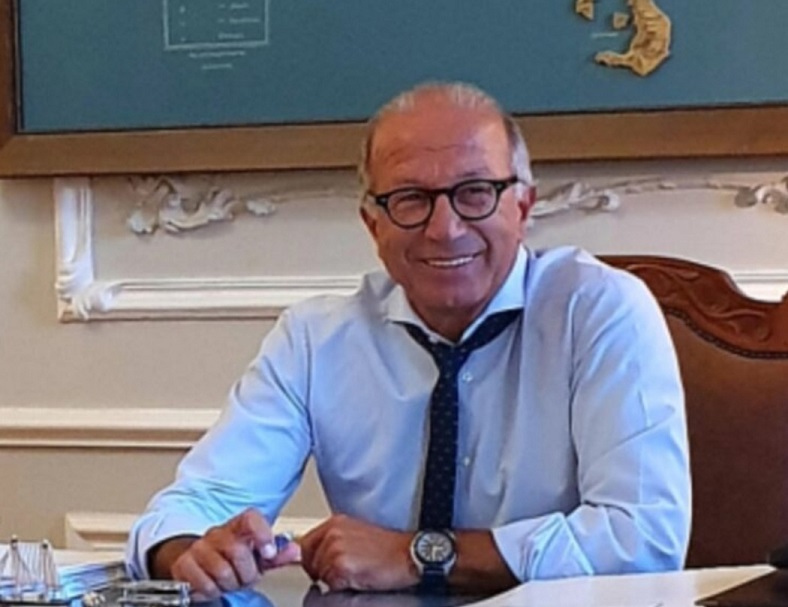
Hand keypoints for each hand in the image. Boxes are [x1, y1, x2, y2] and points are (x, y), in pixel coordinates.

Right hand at [157, 509, 300, 600]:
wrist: (199, 562)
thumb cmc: (232, 558)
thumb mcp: (257, 554)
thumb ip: (276, 554)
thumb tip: (295, 551)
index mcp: (239, 525)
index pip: (251, 519)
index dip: (262, 534)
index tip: (268, 553)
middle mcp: (218, 533)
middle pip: (237, 551)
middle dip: (246, 573)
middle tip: (246, 577)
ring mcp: (199, 547)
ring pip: (221, 571)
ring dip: (230, 584)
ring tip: (230, 581)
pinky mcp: (183, 565)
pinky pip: (204, 584)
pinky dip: (213, 591)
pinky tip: (215, 585)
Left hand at [299, 515, 416, 591]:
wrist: (407, 555)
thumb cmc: (388, 549)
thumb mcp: (356, 536)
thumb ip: (331, 542)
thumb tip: (310, 555)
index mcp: (335, 523)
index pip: (304, 544)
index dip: (311, 560)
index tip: (318, 568)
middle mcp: (332, 532)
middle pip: (308, 561)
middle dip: (322, 571)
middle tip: (345, 572)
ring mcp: (335, 548)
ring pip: (319, 574)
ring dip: (333, 579)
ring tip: (355, 573)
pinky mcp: (341, 565)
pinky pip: (330, 584)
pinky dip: (342, 586)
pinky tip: (358, 578)